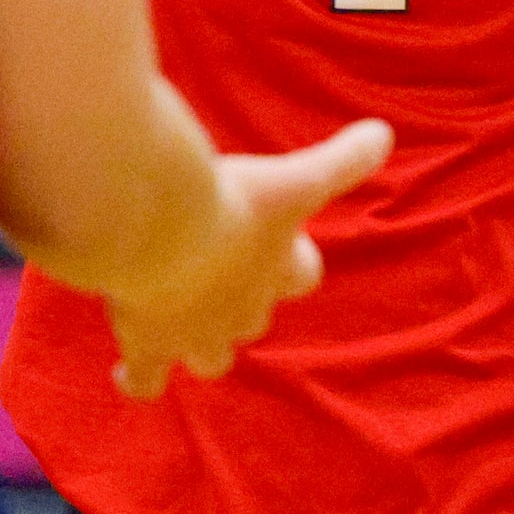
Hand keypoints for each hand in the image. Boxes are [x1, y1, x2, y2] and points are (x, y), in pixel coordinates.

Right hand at [106, 118, 391, 398]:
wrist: (161, 226)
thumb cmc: (229, 200)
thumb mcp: (293, 176)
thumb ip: (341, 160)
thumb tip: (385, 133)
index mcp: (278, 271)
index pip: (302, 275)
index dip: (293, 261)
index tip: (279, 240)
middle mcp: (242, 312)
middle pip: (253, 318)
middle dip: (242, 303)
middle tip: (215, 269)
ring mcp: (194, 334)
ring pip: (209, 357)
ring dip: (199, 344)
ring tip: (179, 331)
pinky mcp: (148, 344)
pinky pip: (147, 380)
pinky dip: (139, 379)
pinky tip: (128, 374)